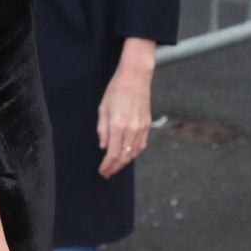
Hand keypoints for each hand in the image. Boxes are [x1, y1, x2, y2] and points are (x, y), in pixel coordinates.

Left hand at [96, 38, 155, 178]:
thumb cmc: (116, 90)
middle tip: (107, 172)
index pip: (112, 154)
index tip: (102, 171)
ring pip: (134, 153)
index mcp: (118, 125)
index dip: (107, 166)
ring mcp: (141, 127)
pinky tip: (128, 155)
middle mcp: (131, 129)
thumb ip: (102, 130)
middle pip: (124, 157)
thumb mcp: (103, 109)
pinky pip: (142, 145)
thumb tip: (103, 146)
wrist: (135, 77)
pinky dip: (134, 153)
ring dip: (124, 162)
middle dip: (115, 167)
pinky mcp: (147, 125)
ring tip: (116, 165)